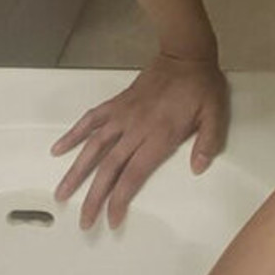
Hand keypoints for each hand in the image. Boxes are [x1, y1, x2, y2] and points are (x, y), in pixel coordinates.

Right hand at [50, 51, 229, 230]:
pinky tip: (60, 147)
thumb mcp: (215, 113)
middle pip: (109, 167)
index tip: (112, 219)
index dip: (120, 199)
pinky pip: (92, 118)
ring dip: (76, 170)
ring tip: (61, 192)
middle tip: (83, 221)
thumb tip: (198, 168)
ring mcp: (123, 114)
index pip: (133, 174)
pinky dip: (74, 133)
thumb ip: (208, 142)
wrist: (185, 53)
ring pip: (94, 145)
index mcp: (159, 134)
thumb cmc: (201, 86)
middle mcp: (136, 127)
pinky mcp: (118, 103)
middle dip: (94, 197)